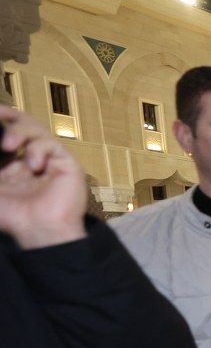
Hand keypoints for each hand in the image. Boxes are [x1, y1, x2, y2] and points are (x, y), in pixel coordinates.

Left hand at [0, 106, 87, 249]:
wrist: (38, 229)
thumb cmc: (12, 215)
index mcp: (12, 165)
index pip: (7, 134)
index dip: (0, 120)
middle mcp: (30, 160)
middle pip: (23, 125)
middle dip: (9, 118)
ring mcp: (49, 160)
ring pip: (37, 129)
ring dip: (20, 131)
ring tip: (9, 145)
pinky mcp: (66, 162)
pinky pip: (51, 144)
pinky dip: (39, 150)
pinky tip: (34, 167)